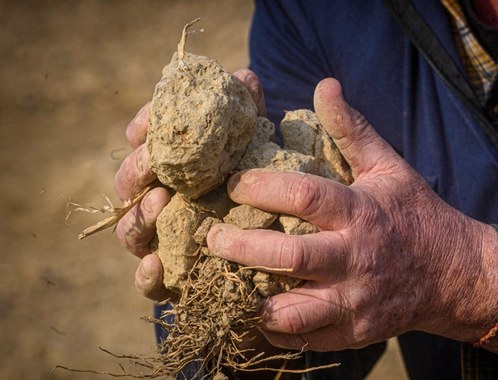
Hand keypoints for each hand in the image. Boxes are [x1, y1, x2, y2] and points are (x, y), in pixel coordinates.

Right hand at [114, 69, 265, 300]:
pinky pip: (147, 283)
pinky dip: (146, 276)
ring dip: (137, 216)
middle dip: (135, 169)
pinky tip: (157, 264)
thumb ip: (247, 116)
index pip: (144, 141)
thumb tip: (246, 78)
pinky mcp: (171, 279)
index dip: (142, 129)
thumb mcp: (254, 151)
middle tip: (152, 162)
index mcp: (172, 166)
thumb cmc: (255, 189)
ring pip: (129, 231)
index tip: (146, 124)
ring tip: (158, 201)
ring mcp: (160, 241)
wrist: (270, 246)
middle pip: (129, 184)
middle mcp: (158, 201)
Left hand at [207, 78, 497, 352]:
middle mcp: (355, 258)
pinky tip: (257, 314)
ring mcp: (356, 301)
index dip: (261, 188)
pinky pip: (306, 339)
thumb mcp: (387, 167)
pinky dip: (276, 330)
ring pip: (293, 311)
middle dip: (241, 247)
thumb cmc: (413, 214)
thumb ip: (351, 129)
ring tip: (227, 283)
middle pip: (289, 257)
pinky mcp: (356, 331)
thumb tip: (324, 84)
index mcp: (360, 212)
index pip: (304, 196)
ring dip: (253, 300)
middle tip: (211, 238)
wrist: (453, 273)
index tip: (232, 184)